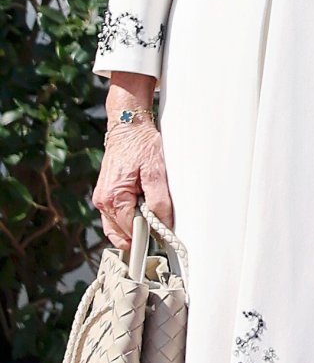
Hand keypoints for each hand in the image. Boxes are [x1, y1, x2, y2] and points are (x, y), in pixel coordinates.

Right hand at [92, 76, 173, 250]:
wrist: (128, 125)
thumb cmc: (141, 144)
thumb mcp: (156, 171)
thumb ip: (158, 200)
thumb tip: (162, 224)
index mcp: (113, 198)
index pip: (130, 231)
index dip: (147, 235)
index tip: (162, 238)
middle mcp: (102, 201)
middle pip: (121, 233)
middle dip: (139, 233)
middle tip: (158, 226)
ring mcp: (101, 198)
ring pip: (116, 228)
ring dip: (132, 228)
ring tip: (150, 218)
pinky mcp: (105, 194)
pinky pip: (114, 217)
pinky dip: (127, 220)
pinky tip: (140, 213)